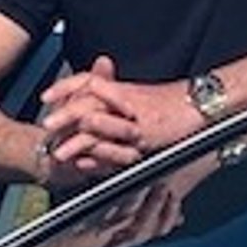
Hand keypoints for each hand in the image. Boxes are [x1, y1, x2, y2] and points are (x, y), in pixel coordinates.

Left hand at [39, 56, 204, 182]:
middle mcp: (125, 101)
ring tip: (59, 151)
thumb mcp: (141, 95)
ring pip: (100, 127)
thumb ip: (118, 94)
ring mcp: (134, 121)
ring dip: (78, 141)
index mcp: (123, 89)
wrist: (200, 104)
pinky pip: (118, 149)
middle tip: (46, 124)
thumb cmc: (173, 101)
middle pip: (88, 102)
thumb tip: (96, 95)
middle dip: (65, 115)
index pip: (88, 81)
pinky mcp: (145, 139)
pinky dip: (100, 157)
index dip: (66, 87)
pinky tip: (85, 164)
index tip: (47, 95)